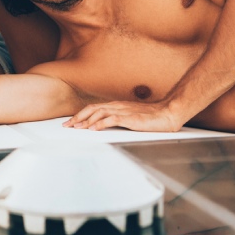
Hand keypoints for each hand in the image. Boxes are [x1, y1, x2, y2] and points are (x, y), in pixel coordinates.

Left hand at [64, 99, 183, 131]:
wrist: (168, 113)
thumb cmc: (151, 117)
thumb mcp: (130, 118)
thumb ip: (118, 121)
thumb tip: (104, 127)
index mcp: (116, 106)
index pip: (94, 108)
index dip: (80, 114)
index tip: (71, 122)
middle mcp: (117, 106)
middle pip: (92, 108)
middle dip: (78, 117)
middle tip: (67, 126)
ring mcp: (123, 111)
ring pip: (99, 113)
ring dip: (86, 121)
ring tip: (77, 128)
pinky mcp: (130, 118)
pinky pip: (112, 119)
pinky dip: (101, 123)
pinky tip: (94, 128)